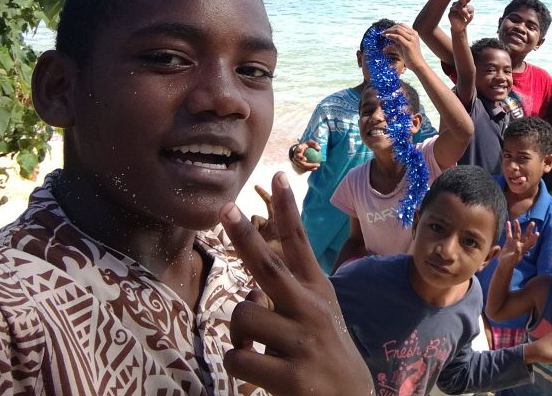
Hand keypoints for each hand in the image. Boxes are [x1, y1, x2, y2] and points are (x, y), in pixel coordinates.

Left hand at [220, 172, 373, 395]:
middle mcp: (310, 310)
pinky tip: (261, 376)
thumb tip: (250, 287)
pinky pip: (237, 358)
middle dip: (244, 236)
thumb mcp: (317, 317)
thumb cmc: (326, 355)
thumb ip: (287, 296)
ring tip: (258, 351)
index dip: (287, 210)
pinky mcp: (289, 375)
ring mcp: (300, 342)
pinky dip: (239, 366)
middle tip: (225, 209)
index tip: (278, 177)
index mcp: (317, 292)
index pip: (300, 243)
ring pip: (242, 317)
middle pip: (269, 266)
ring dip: (238, 335)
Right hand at [288, 140, 320, 173]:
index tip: (305, 159)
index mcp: (298, 150)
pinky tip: (315, 168)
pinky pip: (304, 168)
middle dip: (308, 165)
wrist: (299, 149)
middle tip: (316, 164)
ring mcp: (296, 161)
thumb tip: (319, 149)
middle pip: (301, 162)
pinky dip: (309, 168)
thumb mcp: (310, 142)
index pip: (298, 153)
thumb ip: (314, 144)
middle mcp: (296, 156)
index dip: (300, 156)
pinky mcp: (298, 165)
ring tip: (317, 167)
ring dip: (310, 167)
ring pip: (303, 166)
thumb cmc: (306, 145)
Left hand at [382, 23, 425, 70]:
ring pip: (398, 30)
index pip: (402, 25)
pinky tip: (386, 37)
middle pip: (399, 26)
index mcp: (414, 34)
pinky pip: (398, 37)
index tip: (386, 30)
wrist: (418, 65)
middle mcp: (414, 35)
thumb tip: (387, 41)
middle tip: (383, 32)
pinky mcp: (408, 45)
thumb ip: (397, 42)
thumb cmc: (410, 57)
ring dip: (389, 31)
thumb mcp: (403, 47)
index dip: (393, 26)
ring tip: (383, 34)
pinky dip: (391, 36)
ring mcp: (412, 39)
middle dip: (390, 28)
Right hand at [447, 0, 474, 34]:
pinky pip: (456, 15)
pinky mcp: (450, 14)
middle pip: (461, 0)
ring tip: (468, 17)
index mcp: (464, 2)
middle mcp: (458, 3)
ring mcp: (453, 8)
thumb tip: (462, 9)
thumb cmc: (466, 18)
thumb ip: (469, 9)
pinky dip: (461, 18)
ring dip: (464, 12)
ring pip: (459, 7)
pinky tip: (464, 20)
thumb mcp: (471, 14)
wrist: (460, 26)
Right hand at [499, 220, 536, 264]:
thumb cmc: (510, 264)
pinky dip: (508, 228)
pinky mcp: (508, 242)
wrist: (504, 265)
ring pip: (517, 233)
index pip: (530, 242)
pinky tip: (508, 222)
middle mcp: (520, 244)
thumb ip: (517, 252)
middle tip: (533, 223)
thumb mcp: (514, 259)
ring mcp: (514, 242)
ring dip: (517, 227)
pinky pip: (509, 234)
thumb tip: (518, 244)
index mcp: (523, 249)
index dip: (534, 238)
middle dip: (529, 229)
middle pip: (526, 235)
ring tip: (516, 220)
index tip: (538, 233)